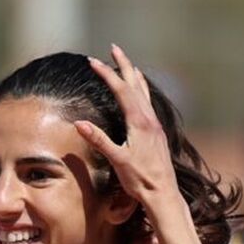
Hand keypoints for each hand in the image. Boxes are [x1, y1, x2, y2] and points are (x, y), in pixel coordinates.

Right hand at [78, 45, 177, 204]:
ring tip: (129, 65)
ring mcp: (156, 126)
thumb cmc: (140, 180)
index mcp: (139, 122)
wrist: (164, 194)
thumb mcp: (117, 160)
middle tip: (114, 48)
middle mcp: (150, 120)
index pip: (121, 90)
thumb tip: (79, 123)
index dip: (106, 74)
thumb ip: (99, 140)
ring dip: (135, 77)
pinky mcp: (158, 134)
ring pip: (145, 93)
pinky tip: (142, 96)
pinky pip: (149, 105)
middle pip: (136, 85)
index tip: (92, 61)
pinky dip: (143, 93)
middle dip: (124, 65)